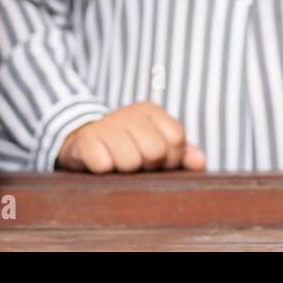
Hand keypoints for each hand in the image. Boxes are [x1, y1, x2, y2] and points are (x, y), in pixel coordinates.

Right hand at [56, 101, 206, 172]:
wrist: (82, 140)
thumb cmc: (126, 145)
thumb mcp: (154, 143)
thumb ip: (180, 152)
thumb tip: (201, 162)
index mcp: (151, 111)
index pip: (176, 139)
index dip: (171, 159)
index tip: (158, 163)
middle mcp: (130, 113)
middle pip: (156, 151)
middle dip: (148, 166)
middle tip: (137, 165)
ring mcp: (107, 124)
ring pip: (131, 161)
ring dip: (125, 171)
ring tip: (118, 164)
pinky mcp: (86, 140)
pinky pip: (104, 165)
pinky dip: (104, 171)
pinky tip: (101, 165)